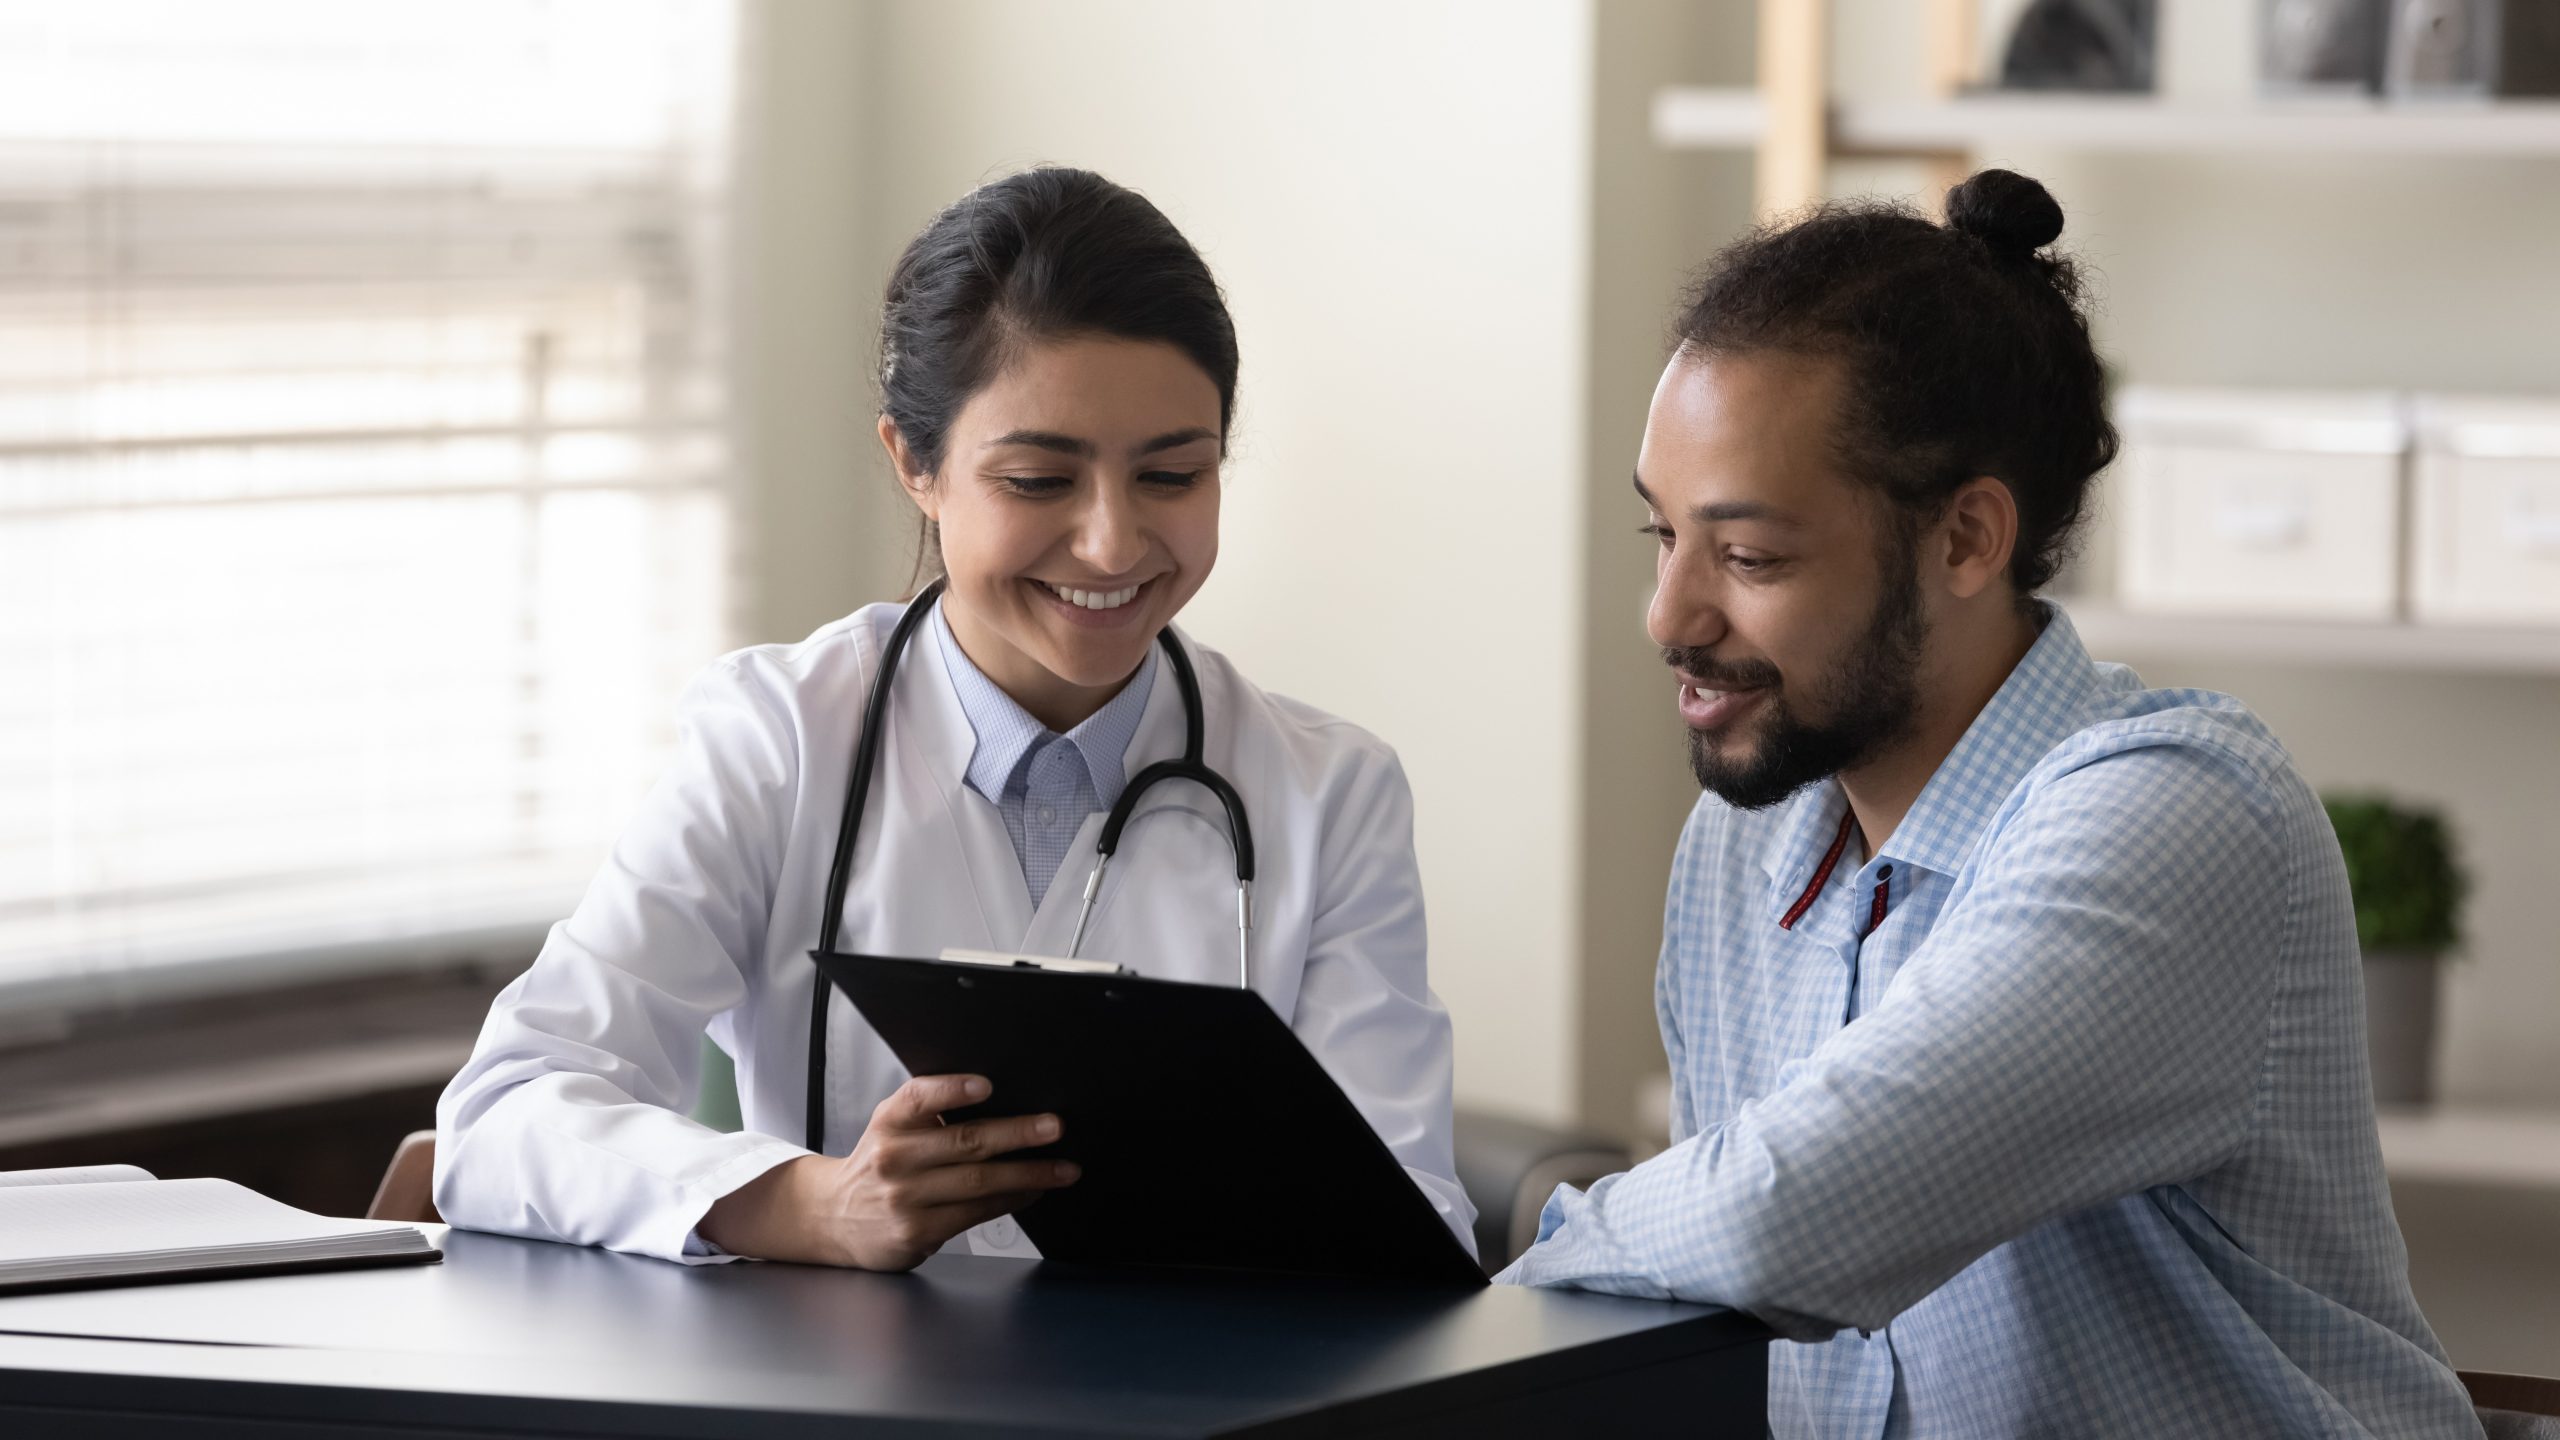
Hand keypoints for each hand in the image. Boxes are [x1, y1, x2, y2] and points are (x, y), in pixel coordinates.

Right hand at [698, 1074, 1078, 1269]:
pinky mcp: (918, 1231)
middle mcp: (893, 1157)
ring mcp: (905, 1197)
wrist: (834, 1217)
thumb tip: (1000, 1100)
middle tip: (1053, 1127)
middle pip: (965, 1142)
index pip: (919, 1097)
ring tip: (1062, 1169)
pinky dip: (1010, 1201)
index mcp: (889, 1121)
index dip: (952, 1090)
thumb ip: (928, 1112)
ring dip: (1028, 1174)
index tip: (986, 1085)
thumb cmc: (877, 1165)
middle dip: (1017, 1134)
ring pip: (979, 1182)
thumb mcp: (890, 1127)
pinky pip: (976, 1213)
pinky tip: (1032, 1192)